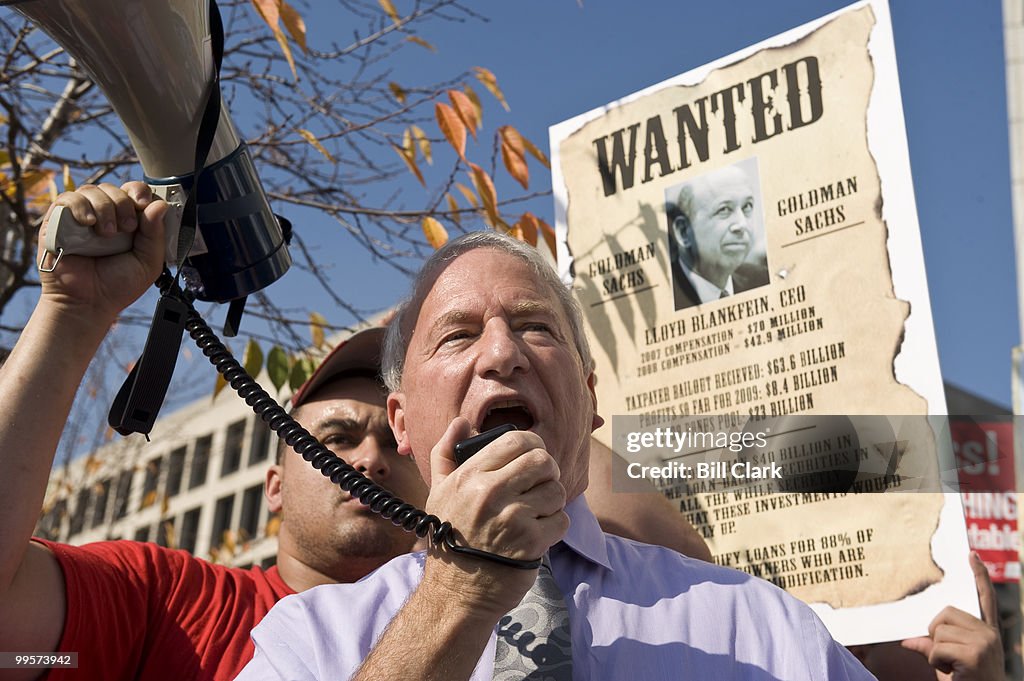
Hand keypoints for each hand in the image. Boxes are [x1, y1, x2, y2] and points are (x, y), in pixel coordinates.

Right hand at [37, 181, 166, 319]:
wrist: (88, 304)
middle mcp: (105, 216)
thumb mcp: (148, 262)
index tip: (144, 205)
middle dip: (124, 204)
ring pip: (92, 190)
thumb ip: (155, 234)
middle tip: (126, 229)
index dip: (141, 193)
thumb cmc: (117, 286)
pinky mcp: (58, 221)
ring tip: (106, 234)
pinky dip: (80, 207)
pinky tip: (88, 223)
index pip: (135, 192)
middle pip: (115, 188)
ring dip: (104, 207)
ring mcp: (82, 217)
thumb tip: (159, 205)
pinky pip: (67, 198)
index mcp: (129, 222)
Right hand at [420, 418, 568, 618]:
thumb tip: (460, 422)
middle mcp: (490, 493)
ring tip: (537, 511)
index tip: (532, 458)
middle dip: (547, 471)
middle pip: (542, 461)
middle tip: (540, 484)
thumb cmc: (450, 538)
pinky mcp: (531, 543)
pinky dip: (555, 526)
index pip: (516, 440)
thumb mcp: (439, 492)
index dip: (532, 445)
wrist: (456, 592)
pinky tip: (538, 533)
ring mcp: (512, 518)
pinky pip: (562, 520)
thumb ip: (446, 453)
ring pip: (556, 490)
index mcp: (470, 476)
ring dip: (552, 501)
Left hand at [901, 552, 1002, 679]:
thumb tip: (907, 640)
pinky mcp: (975, 654)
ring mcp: (984, 643)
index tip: (972, 555)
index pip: (984, 598)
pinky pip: (936, 648)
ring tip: (951, 667)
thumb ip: (932, 645)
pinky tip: (951, 672)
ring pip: (938, 631)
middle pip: (945, 613)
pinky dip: (935, 661)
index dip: (979, 576)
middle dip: (936, 633)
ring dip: (935, 651)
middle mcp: (989, 634)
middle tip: (947, 656)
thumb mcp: (947, 661)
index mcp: (987, 631)